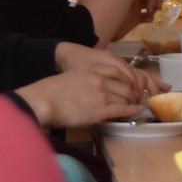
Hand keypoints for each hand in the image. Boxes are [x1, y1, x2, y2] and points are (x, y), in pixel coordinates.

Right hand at [15, 67, 165, 127]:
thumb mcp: (74, 77)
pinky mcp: (100, 110)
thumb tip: (95, 87)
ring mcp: (102, 95)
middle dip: (134, 91)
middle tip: (136, 97)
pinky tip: (137, 110)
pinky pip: (122, 109)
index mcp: (95, 70)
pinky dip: (132, 110)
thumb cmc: (53, 91)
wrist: (44, 101)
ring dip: (133, 102)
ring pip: (126, 97)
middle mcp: (102, 80)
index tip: (133, 84)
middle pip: (127, 85)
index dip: (130, 79)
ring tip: (136, 104)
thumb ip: (89, 79)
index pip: (121, 72)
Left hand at [113, 0, 162, 40]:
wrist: (102, 32)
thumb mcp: (123, 5)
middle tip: (154, 10)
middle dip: (155, 1)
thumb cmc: (109, 16)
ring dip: (154, 8)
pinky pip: (146, 16)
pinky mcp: (135, 19)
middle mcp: (134, 0)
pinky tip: (148, 21)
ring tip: (151, 15)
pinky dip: (150, 17)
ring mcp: (135, 10)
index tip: (149, 7)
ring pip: (150, 4)